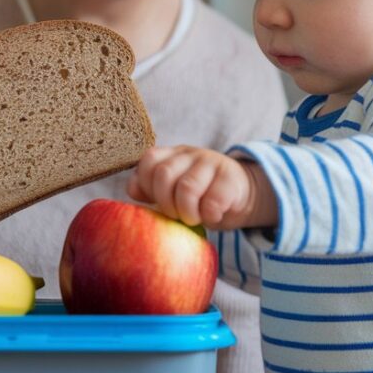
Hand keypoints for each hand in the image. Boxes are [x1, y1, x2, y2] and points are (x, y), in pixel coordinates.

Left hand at [126, 146, 277, 229]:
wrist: (239, 194)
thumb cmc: (198, 195)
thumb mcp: (172, 190)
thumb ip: (150, 189)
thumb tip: (133, 190)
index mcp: (170, 154)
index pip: (148, 161)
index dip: (147, 186)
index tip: (156, 202)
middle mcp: (189, 154)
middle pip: (164, 174)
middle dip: (166, 203)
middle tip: (175, 215)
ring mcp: (211, 162)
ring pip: (187, 188)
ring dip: (187, 212)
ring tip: (193, 219)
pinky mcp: (231, 178)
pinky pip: (212, 201)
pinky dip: (209, 215)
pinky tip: (212, 216)